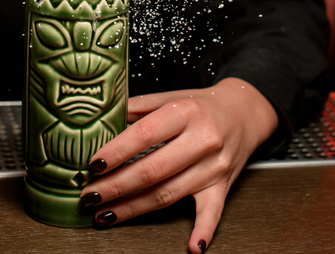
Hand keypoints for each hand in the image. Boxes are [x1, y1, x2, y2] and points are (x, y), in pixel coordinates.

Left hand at [80, 78, 277, 252]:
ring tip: (105, 215)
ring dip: (134, 208)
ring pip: (169, 193)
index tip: (93, 164)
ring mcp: (214, 166)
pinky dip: (203, 231)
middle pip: (153, 170)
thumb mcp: (170, 97)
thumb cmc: (201, 105)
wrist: (244, 112)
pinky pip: (213, 212)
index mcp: (185, 112)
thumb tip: (100, 120)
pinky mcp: (223, 186)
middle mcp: (202, 140)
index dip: (116, 152)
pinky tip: (192, 247)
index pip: (144, 134)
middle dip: (116, 186)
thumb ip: (137, 107)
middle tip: (90, 195)